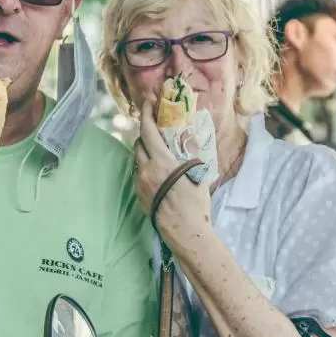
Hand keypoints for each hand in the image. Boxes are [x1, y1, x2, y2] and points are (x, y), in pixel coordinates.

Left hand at [134, 100, 210, 241]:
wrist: (186, 233)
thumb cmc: (196, 205)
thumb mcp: (198, 175)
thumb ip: (191, 154)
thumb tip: (189, 136)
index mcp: (161, 163)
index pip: (147, 132)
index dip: (146, 114)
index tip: (148, 102)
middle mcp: (146, 171)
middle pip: (138, 143)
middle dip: (146, 134)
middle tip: (158, 130)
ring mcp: (140, 184)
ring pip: (137, 159)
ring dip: (145, 151)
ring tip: (159, 152)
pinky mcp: (139, 195)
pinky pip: (138, 174)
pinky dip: (145, 167)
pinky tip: (158, 171)